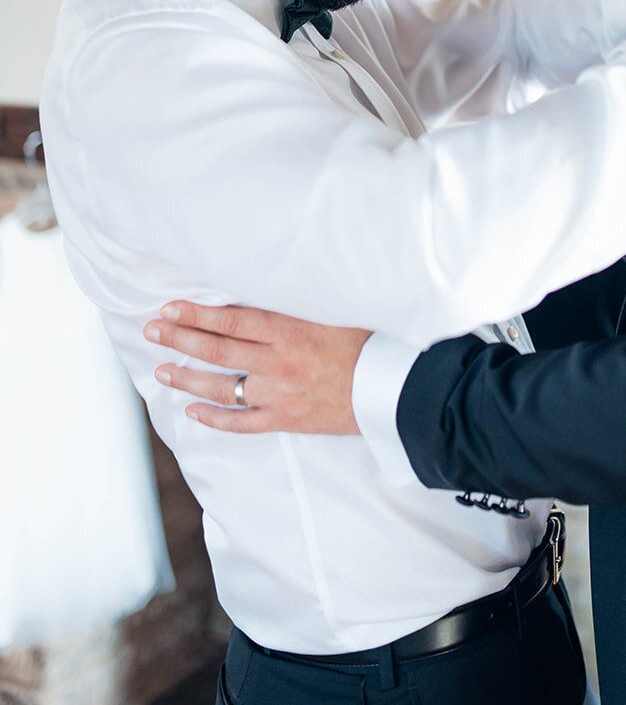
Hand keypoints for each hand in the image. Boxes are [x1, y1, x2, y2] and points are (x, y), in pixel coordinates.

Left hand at [145, 301, 368, 433]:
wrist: (394, 391)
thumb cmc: (371, 342)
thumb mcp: (337, 311)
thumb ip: (301, 301)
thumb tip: (270, 281)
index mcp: (291, 330)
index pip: (231, 319)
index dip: (197, 314)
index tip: (170, 307)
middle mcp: (279, 362)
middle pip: (218, 349)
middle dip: (180, 339)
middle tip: (152, 331)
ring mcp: (280, 394)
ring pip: (221, 387)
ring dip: (187, 379)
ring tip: (162, 370)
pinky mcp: (287, 420)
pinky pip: (241, 423)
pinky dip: (214, 419)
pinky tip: (192, 413)